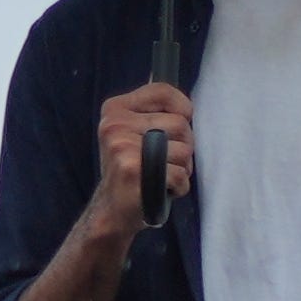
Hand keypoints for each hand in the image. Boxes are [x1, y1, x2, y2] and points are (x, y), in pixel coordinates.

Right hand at [89, 81, 195, 233]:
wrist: (112, 209)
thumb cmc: (133, 169)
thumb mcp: (134, 132)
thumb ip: (155, 114)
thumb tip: (188, 103)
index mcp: (115, 110)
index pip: (162, 91)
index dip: (183, 107)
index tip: (181, 124)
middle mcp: (115, 125)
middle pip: (180, 123)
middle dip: (184, 146)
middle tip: (164, 162)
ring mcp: (122, 147)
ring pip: (184, 150)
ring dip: (181, 169)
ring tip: (161, 176)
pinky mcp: (132, 171)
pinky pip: (179, 175)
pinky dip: (178, 187)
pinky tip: (160, 190)